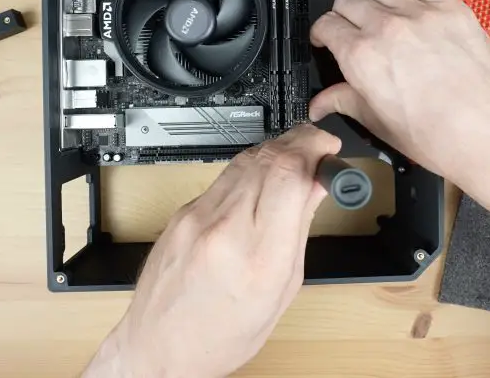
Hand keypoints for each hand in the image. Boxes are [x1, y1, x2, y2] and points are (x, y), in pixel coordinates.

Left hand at [84, 124, 341, 377]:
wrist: (159, 346)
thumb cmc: (220, 335)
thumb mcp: (281, 291)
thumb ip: (299, 232)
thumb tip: (317, 186)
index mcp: (259, 259)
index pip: (289, 176)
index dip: (315, 149)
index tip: (329, 149)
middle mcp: (224, 231)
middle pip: (269, 158)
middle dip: (301, 143)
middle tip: (319, 148)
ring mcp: (197, 218)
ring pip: (245, 159)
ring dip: (277, 151)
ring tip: (296, 161)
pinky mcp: (182, 212)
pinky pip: (225, 176)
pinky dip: (252, 170)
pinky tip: (264, 180)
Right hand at [308, 0, 489, 192]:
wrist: (487, 133)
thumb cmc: (435, 137)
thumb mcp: (379, 123)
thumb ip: (345, 102)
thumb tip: (319, 104)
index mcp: (361, 57)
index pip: (326, 25)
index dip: (323, 34)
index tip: (328, 40)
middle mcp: (385, 27)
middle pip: (348, 0)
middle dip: (345, 16)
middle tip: (355, 33)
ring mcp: (420, 14)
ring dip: (376, 2)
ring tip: (386, 20)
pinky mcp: (451, 8)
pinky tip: (415, 2)